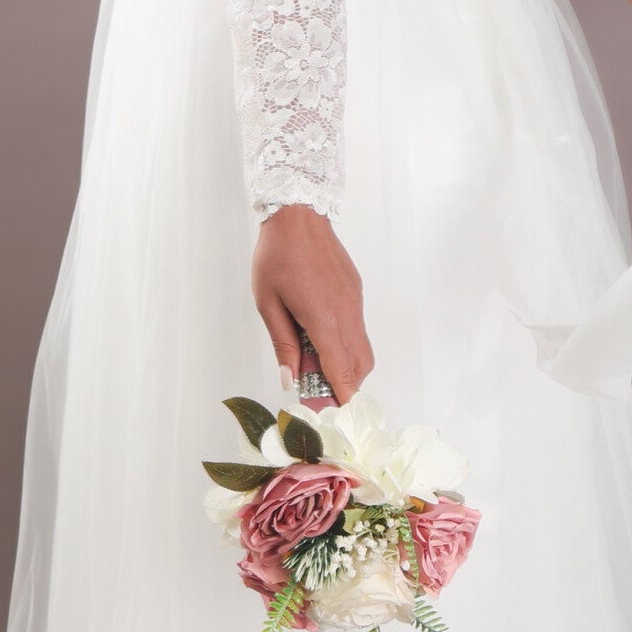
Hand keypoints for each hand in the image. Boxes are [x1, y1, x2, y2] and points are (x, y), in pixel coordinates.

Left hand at [251, 204, 373, 406]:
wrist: (299, 215)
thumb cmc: (276, 256)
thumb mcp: (268, 303)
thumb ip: (282, 343)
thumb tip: (290, 379)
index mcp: (324, 320)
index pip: (341, 371)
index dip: (341, 398)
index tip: (335, 416)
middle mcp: (347, 314)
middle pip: (361, 366)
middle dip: (346, 385)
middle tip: (320, 392)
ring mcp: (355, 303)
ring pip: (363, 348)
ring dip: (347, 365)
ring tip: (316, 364)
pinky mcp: (356, 292)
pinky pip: (358, 328)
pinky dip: (346, 343)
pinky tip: (320, 335)